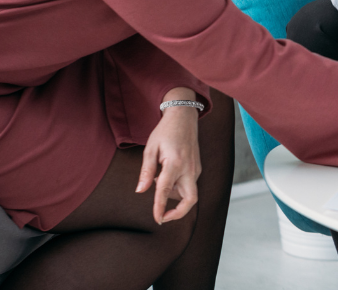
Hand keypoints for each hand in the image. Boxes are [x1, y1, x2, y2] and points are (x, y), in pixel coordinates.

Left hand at [137, 87, 201, 223]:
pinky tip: (166, 176)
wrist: (184, 117)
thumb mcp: (150, 148)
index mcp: (175, 163)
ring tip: (158, 181)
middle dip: (178, 213)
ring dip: (174, 196)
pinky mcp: (197, 168)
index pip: (165, 191)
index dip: (159, 207)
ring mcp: (196, 169)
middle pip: (190, 200)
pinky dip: (177, 187)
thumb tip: (140, 191)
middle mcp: (189, 168)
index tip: (156, 219)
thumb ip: (146, 171)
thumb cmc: (165, 131)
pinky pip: (189, 185)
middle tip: (163, 216)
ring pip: (189, 193)